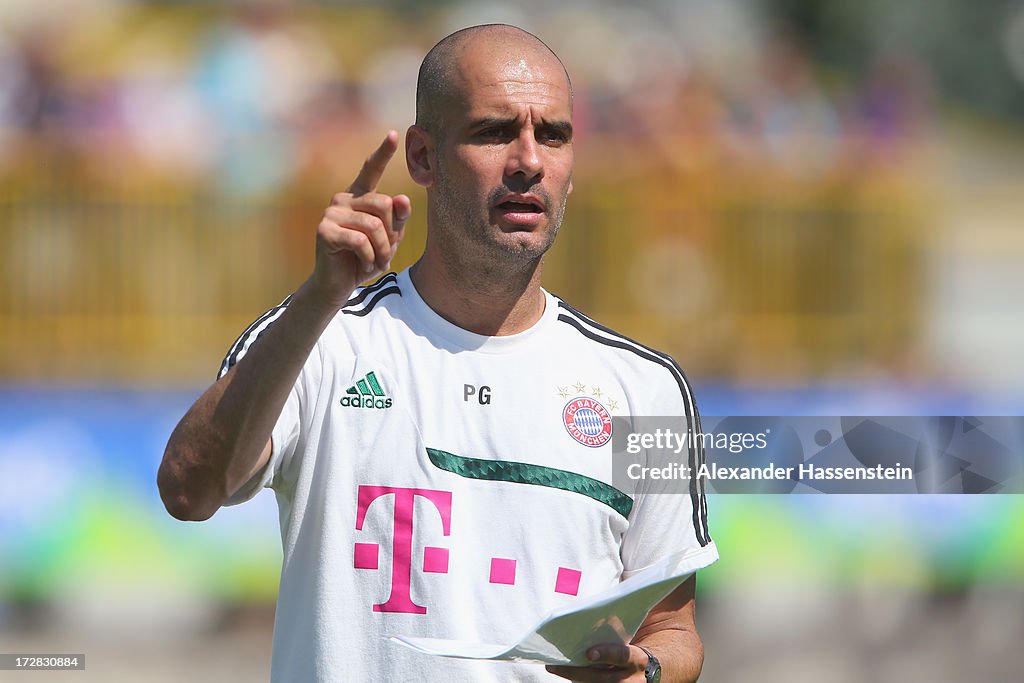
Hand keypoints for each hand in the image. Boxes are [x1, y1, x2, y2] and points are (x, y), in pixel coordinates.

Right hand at [309, 130, 411, 307]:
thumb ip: (397, 219)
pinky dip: (369, 258)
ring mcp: (332, 213)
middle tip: (385, 253)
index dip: (383, 152)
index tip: (395, 134)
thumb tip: (403, 198)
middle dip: (391, 233)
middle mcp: (343, 199)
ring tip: (376, 262)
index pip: (371, 170)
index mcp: (359, 197)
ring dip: (382, 250)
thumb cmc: (364, 260)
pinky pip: (361, 241)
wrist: (337, 285)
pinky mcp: (325, 231)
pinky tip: (363, 266)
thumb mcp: (388, 239)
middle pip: (384, 204)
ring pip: (375, 225)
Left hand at [545, 643, 649, 681]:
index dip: (606, 654)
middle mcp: (630, 679)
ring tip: (554, 668)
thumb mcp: (631, 643)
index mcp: (636, 659)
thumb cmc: (631, 652)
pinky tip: (564, 672)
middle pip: (601, 677)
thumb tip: (597, 617)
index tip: (589, 653)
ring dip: (574, 678)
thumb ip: (616, 633)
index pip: (622, 656)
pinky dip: (579, 681)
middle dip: (578, 672)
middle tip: (555, 665)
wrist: (645, 674)